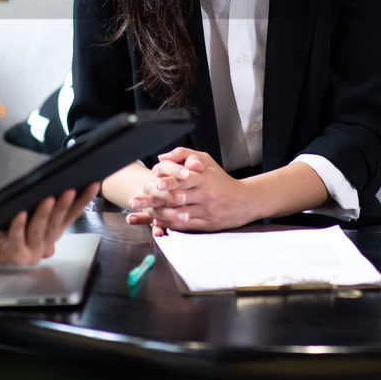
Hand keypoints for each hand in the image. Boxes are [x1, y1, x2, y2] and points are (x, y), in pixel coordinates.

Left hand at [0, 184, 99, 263]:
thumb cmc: (0, 223)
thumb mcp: (25, 209)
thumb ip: (42, 203)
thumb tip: (56, 181)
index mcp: (50, 234)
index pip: (71, 216)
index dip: (82, 201)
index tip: (92, 184)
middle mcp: (44, 246)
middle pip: (56, 224)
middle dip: (63, 205)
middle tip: (69, 190)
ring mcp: (31, 253)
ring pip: (39, 231)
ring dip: (44, 214)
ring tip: (48, 198)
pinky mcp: (14, 256)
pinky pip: (18, 238)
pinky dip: (19, 225)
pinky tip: (20, 213)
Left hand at [125, 147, 256, 233]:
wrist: (245, 200)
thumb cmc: (221, 179)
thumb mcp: (206, 160)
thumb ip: (184, 154)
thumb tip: (162, 157)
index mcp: (203, 177)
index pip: (183, 179)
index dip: (167, 182)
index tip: (153, 183)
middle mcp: (205, 194)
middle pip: (176, 198)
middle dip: (153, 200)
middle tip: (135, 201)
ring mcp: (206, 210)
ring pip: (179, 213)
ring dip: (159, 215)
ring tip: (142, 214)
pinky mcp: (208, 224)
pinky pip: (186, 225)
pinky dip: (171, 225)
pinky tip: (158, 224)